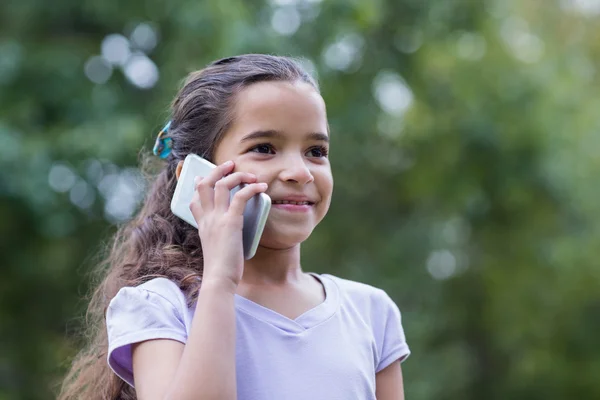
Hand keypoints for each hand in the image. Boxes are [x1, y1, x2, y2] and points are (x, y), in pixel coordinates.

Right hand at [190, 160, 267, 288]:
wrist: (219, 279)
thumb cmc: (222, 269)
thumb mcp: (216, 249)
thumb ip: (221, 238)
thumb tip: (232, 235)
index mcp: (202, 225)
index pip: (194, 199)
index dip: (199, 185)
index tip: (204, 178)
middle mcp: (207, 218)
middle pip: (204, 184)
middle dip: (217, 170)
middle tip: (230, 164)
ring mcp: (217, 218)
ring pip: (222, 184)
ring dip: (237, 175)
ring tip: (251, 174)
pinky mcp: (230, 222)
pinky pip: (240, 196)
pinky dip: (251, 188)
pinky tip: (261, 187)